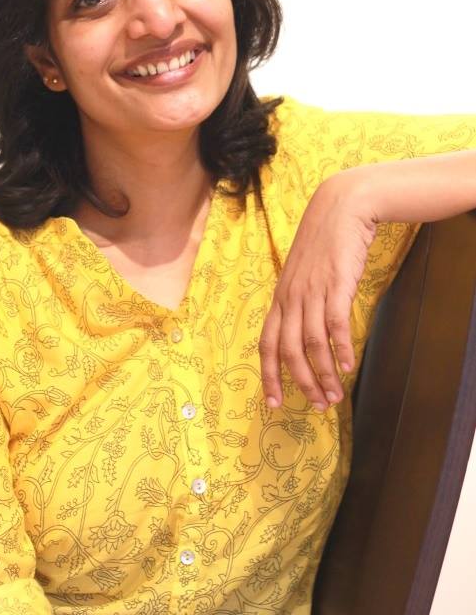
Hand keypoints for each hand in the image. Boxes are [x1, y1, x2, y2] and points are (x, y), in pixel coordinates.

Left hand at [259, 171, 378, 410]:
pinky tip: (347, 366)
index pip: (267, 345)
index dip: (268, 376)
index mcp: (280, 298)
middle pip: (288, 351)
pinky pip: (334, 323)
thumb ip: (301, 303)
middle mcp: (291, 297)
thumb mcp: (303, 275)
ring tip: (335, 396)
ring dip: (323, 374)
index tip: (274, 403)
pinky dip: (340, 348)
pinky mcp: (336, 283)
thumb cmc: (323, 244)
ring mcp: (312, 290)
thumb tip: (306, 334)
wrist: (340, 208)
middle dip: (300, 384)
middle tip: (317, 406)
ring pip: (311, 343)